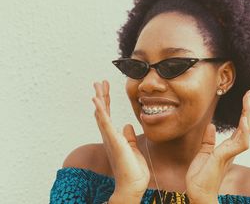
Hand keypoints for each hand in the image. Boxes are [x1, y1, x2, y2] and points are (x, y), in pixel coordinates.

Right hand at [92, 80, 149, 198]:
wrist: (133, 185)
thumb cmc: (133, 169)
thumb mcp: (133, 148)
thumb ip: (128, 136)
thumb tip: (127, 125)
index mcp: (114, 137)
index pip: (109, 115)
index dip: (106, 101)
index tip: (105, 88)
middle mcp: (109, 136)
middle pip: (103, 112)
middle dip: (101, 96)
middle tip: (98, 82)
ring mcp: (110, 138)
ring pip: (102, 115)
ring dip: (99, 100)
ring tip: (97, 86)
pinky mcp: (114, 141)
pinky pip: (106, 123)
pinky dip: (100, 111)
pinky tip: (97, 100)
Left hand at [185, 90, 249, 202]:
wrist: (197, 191)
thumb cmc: (201, 175)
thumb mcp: (203, 152)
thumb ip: (208, 139)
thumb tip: (210, 125)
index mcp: (228, 147)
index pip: (240, 126)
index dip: (244, 112)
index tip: (246, 98)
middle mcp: (232, 149)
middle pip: (246, 126)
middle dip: (248, 109)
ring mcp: (230, 153)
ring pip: (245, 132)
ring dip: (247, 116)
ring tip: (248, 101)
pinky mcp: (225, 157)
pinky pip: (239, 143)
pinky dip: (242, 131)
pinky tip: (243, 120)